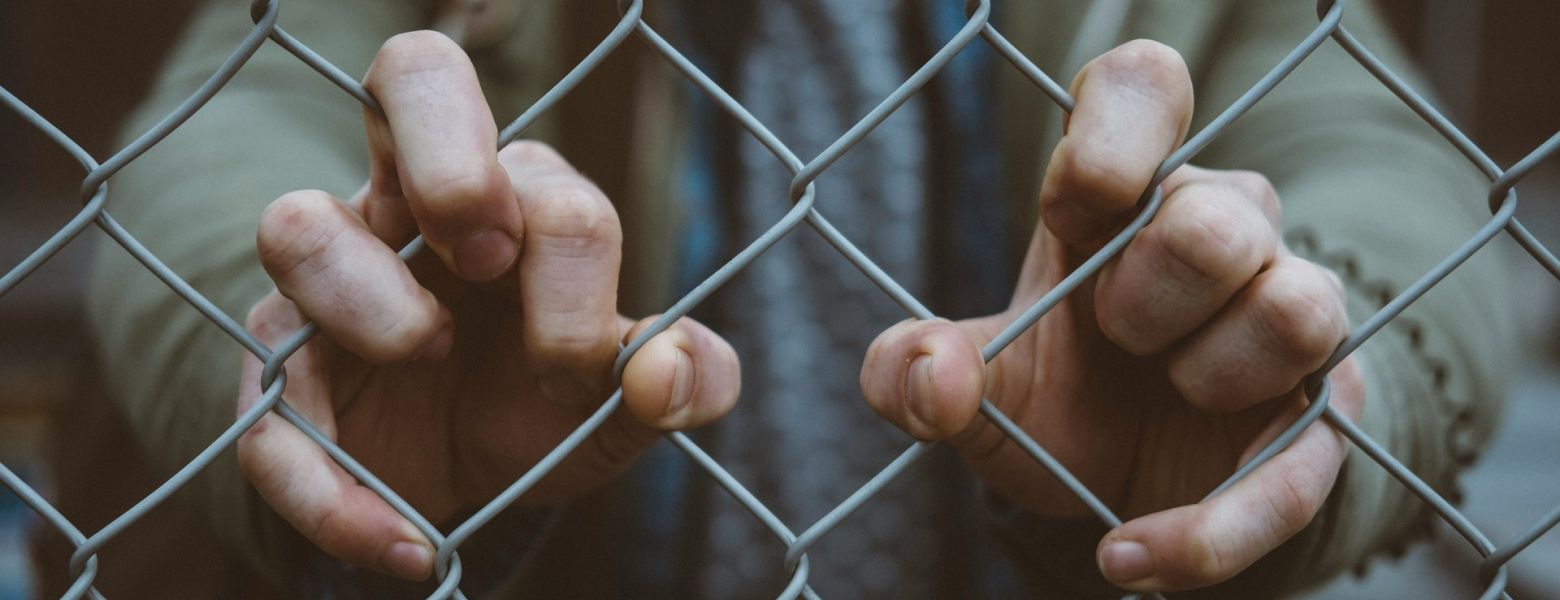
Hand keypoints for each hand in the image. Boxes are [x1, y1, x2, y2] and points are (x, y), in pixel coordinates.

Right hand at [235, 31, 739, 581]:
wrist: (457, 488)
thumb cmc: (542, 406)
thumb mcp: (626, 404)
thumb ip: (684, 381)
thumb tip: (672, 367)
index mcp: (517, 200)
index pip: (542, 175)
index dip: (568, 260)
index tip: (577, 358)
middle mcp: (415, 207)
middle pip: (413, 76)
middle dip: (453, 157)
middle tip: (487, 254)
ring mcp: (333, 281)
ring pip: (297, 224)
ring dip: (370, 298)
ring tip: (428, 356)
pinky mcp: (280, 373)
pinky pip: (268, 409)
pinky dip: (333, 490)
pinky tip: (407, 544)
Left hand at [859, 40, 1363, 591]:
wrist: (1122, 494)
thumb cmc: (1057, 398)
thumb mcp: (973, 388)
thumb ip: (915, 370)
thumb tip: (928, 370)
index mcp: (1120, 199)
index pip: (1145, 92)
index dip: (1122, 125)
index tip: (1086, 193)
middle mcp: (1217, 232)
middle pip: (1220, 211)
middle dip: (1148, 288)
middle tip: (1114, 333)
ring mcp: (1283, 314)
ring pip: (1295, 304)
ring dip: (1209, 372)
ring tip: (1163, 396)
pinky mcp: (1320, 414)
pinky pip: (1303, 462)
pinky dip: (1211, 525)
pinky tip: (1129, 556)